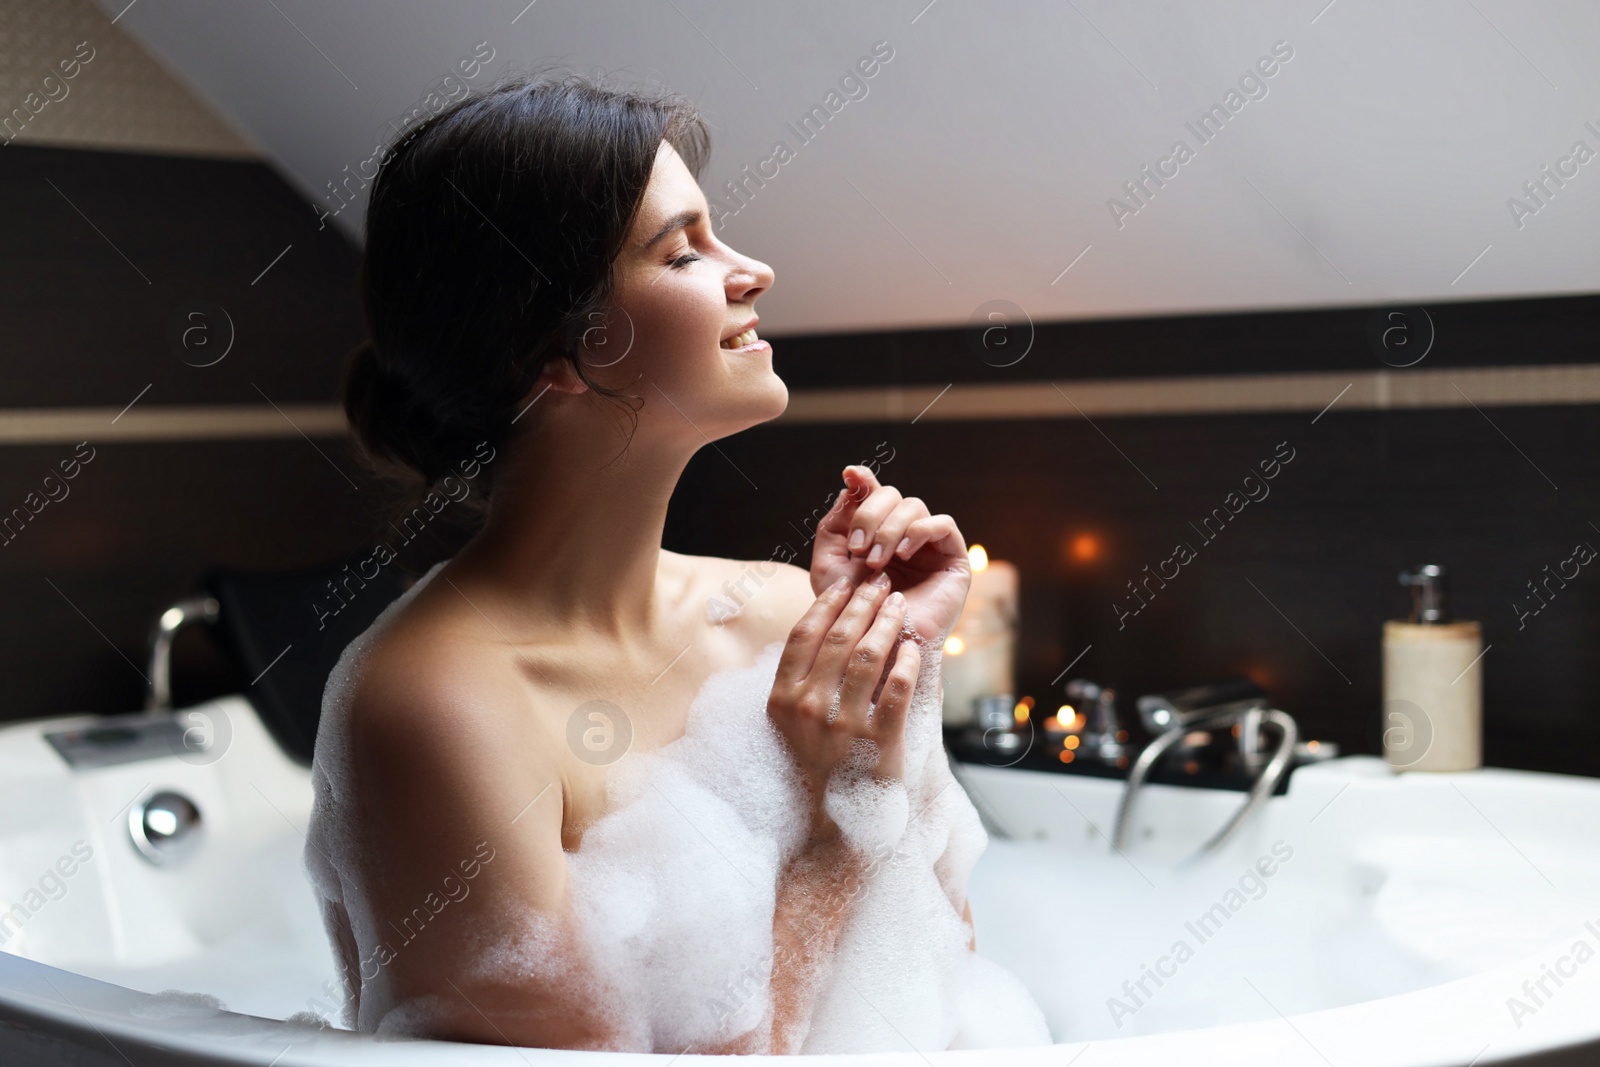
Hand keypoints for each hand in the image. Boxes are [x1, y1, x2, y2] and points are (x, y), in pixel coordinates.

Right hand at [767, 572, 920, 817]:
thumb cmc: (816, 762)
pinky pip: (898, 689)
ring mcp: (844, 726)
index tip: (845, 584)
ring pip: (869, 656)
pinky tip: (913, 647)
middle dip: (863, 603)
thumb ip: (800, 679)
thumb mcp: (790, 722)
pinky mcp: (878, 742)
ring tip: (899, 605)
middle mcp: (809, 709)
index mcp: (782, 700)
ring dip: (887, 624)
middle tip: (880, 584)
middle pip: (839, 639)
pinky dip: (908, 663)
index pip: (803, 636)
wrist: (834, 821)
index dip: (826, 604)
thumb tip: (823, 624)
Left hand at [811, 465, 970, 642]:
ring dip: (890, 529)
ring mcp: (929, 547)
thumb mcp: (829, 565)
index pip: (873, 494)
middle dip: (870, 516)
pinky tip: (902, 554)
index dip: (864, 481)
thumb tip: (854, 479)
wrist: (875, 649)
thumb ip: (836, 524)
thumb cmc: (850, 615)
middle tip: (858, 550)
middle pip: (892, 496)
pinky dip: (919, 531)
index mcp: (875, 535)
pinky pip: (942, 524)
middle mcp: (903, 536)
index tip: (850, 475)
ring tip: (876, 562)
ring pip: (914, 506)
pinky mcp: (953, 560)